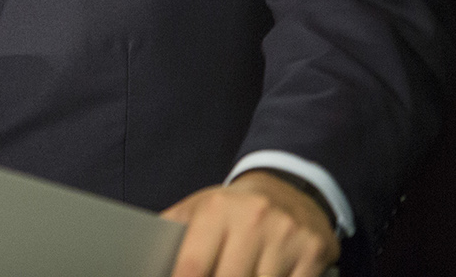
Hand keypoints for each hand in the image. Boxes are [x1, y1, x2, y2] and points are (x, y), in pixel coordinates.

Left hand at [162, 169, 338, 276]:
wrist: (289, 187)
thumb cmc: (234, 208)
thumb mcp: (199, 207)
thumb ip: (173, 231)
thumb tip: (143, 257)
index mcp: (216, 210)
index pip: (192, 265)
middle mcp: (252, 220)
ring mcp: (285, 236)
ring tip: (239, 275)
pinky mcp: (312, 252)